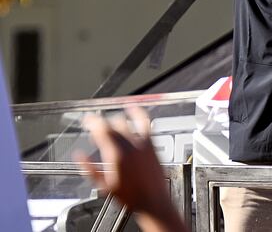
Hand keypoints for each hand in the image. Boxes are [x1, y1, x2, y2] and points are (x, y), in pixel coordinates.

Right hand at [75, 106, 174, 220]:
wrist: (153, 201)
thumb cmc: (130, 197)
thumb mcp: (104, 186)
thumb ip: (89, 169)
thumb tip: (79, 156)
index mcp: (116, 155)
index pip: (102, 131)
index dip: (92, 122)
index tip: (87, 119)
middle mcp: (130, 146)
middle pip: (113, 126)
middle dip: (102, 123)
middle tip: (96, 125)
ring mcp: (143, 144)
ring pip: (128, 123)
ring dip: (117, 119)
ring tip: (111, 118)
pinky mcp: (153, 144)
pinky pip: (146, 123)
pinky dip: (139, 114)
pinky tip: (134, 109)